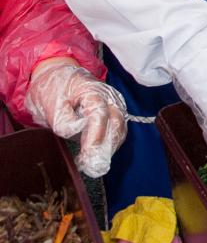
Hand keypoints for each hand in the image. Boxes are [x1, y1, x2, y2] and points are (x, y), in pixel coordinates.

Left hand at [25, 59, 126, 177]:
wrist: (59, 75)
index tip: (88, 154)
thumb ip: (64, 121)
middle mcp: (109, 96)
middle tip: (93, 167)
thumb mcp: (51, 105)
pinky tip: (94, 155)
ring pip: (120, 128)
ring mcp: (114, 103)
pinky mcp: (114, 112)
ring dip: (108, 148)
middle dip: (106, 147)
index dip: (96, 135)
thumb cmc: (54, 89)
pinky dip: (109, 145)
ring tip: (92, 165)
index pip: (99, 114)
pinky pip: (117, 130)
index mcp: (92, 89)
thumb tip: (76, 133)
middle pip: (116, 122)